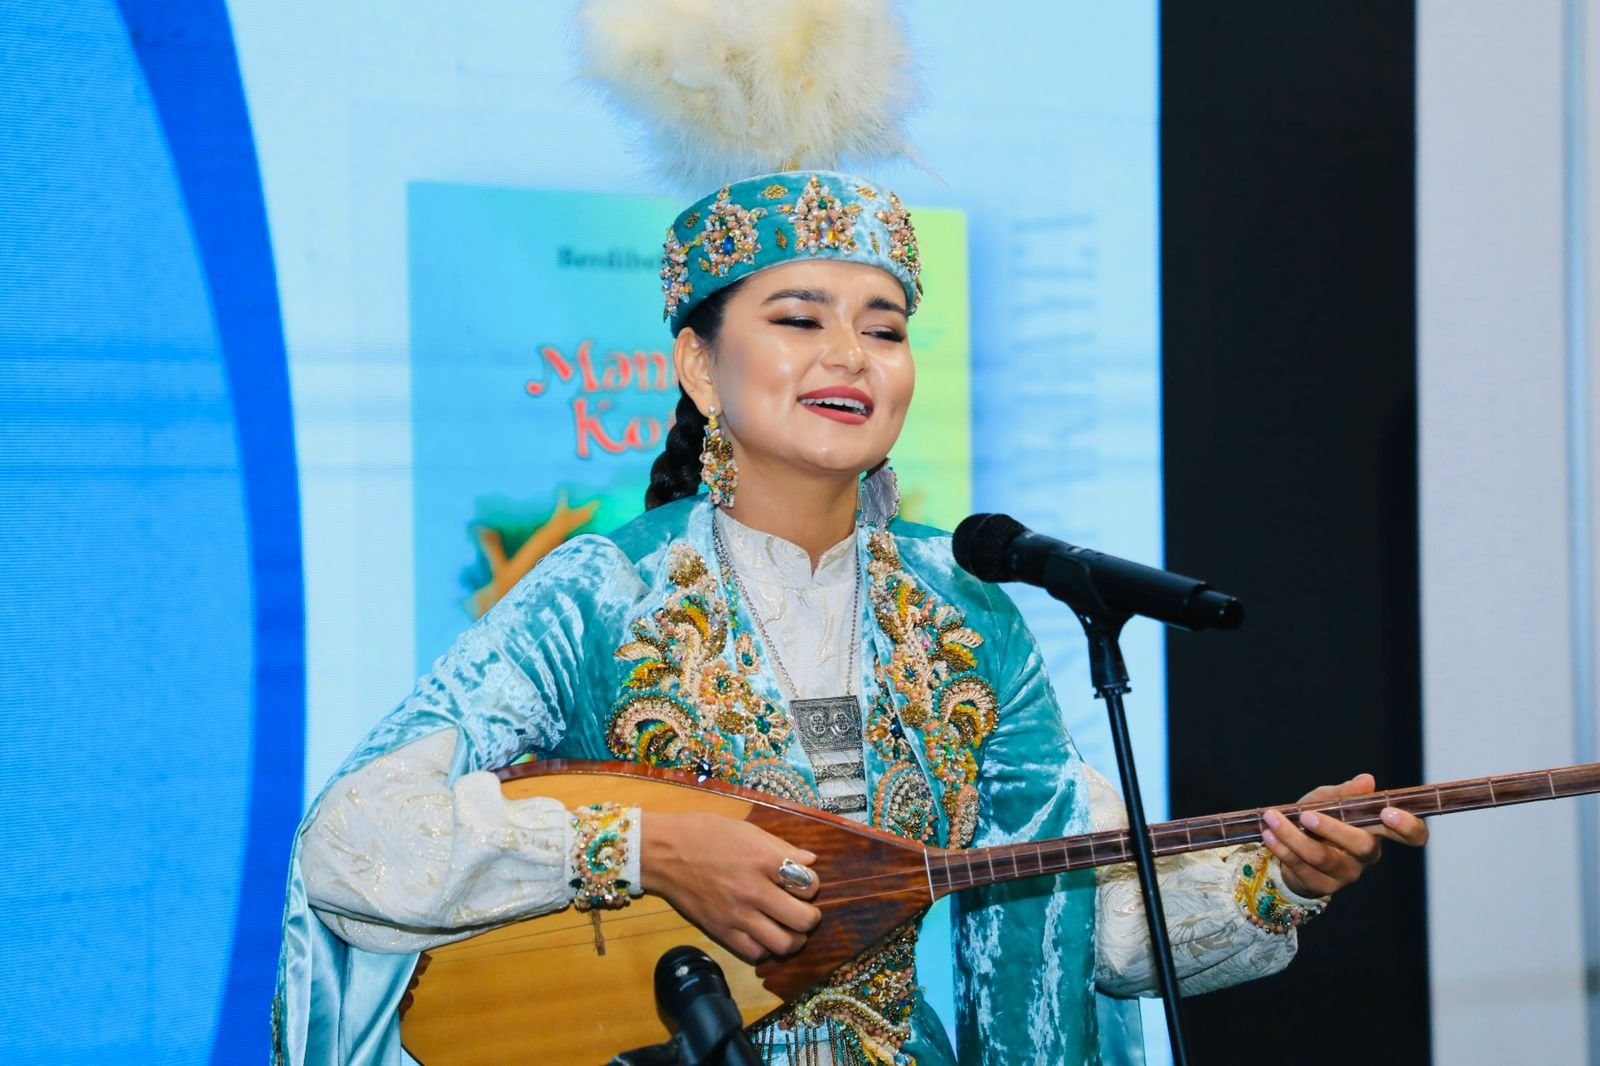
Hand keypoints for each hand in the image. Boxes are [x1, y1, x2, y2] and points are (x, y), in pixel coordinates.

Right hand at [639, 810, 821, 962]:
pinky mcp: (720, 932)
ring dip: (793, 938)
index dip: (812, 884)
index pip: (809, 884)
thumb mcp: (748, 830)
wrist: (663, 852)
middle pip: (803, 920)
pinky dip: (765, 948)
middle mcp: (754, 891)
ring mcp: (737, 915)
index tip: (802, 881)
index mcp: (764, 861)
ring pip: (784, 944)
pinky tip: (762, 934)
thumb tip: (810, 861)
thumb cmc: (706, 833)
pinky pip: (755, 953)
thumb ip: (782, 847)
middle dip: (810, 917)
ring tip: (787, 928)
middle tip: (803, 910)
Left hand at [1260, 774, 1429, 897]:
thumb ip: (1344, 792)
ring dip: (1293, 836)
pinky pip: (1301, 867)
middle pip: (1362, 846)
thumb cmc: (1317, 820)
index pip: (1412, 835)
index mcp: (1377, 830)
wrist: (1292, 849)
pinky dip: (1282, 847)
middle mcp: (1367, 855)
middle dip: (1333, 829)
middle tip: (1306, 815)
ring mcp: (1346, 873)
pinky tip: (1268, 834)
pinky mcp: (1323, 886)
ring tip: (1271, 818)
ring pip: (1323, 857)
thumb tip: (1367, 780)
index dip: (1408, 826)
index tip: (1387, 812)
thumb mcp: (1326, 800)